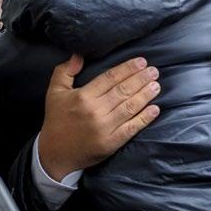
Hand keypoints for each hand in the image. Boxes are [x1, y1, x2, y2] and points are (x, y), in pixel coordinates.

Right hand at [39, 54, 159, 180]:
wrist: (54, 155)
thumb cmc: (56, 120)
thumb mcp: (54, 92)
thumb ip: (64, 71)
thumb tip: (79, 55)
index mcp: (83, 96)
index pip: (110, 77)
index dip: (127, 68)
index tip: (141, 61)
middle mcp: (95, 111)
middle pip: (123, 90)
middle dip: (141, 79)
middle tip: (154, 71)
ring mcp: (104, 128)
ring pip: (130, 107)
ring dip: (145, 95)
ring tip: (156, 85)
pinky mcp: (111, 143)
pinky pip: (131, 128)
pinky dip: (145, 118)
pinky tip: (155, 109)